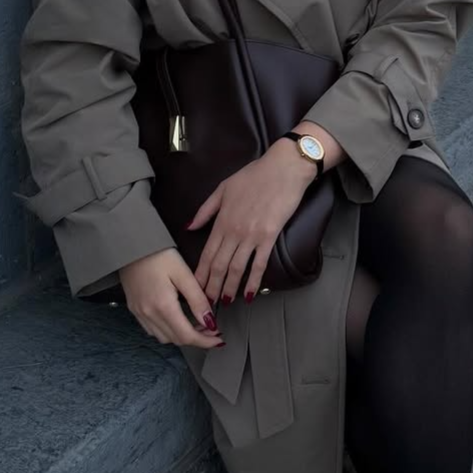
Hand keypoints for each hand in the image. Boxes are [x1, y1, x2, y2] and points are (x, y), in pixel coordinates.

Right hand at [118, 248, 224, 348]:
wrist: (131, 246)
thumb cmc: (158, 254)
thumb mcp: (183, 273)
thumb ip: (197, 300)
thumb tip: (209, 321)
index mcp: (163, 305)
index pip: (187, 336)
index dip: (206, 341)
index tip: (218, 338)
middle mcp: (149, 313)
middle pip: (176, 340)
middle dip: (197, 339)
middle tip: (211, 329)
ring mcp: (139, 313)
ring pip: (164, 338)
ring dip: (182, 336)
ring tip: (196, 324)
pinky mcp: (134, 309)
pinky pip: (152, 330)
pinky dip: (168, 331)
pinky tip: (177, 320)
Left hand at [187, 138, 317, 303]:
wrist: (283, 168)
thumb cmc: (254, 175)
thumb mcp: (223, 188)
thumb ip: (205, 211)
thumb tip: (189, 227)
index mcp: (221, 220)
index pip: (206, 253)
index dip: (200, 274)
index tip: (195, 289)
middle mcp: (234, 231)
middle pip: (219, 265)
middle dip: (212, 287)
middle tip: (207, 304)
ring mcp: (252, 235)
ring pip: (236, 268)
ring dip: (230, 287)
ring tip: (226, 302)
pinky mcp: (270, 236)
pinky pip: (259, 263)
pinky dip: (253, 281)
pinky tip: (250, 294)